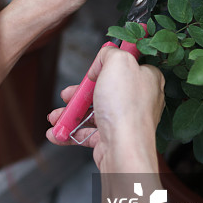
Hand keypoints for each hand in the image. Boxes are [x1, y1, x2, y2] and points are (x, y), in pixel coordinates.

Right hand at [47, 46, 164, 172]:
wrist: (122, 150)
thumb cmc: (125, 108)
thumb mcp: (118, 62)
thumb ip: (110, 52)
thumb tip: (104, 57)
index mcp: (147, 79)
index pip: (127, 65)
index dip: (107, 65)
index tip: (93, 68)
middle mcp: (139, 100)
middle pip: (105, 90)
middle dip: (80, 93)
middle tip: (68, 94)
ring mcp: (125, 121)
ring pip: (93, 112)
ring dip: (70, 114)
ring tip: (56, 117)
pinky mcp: (113, 138)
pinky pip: (88, 133)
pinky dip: (70, 132)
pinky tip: (57, 132)